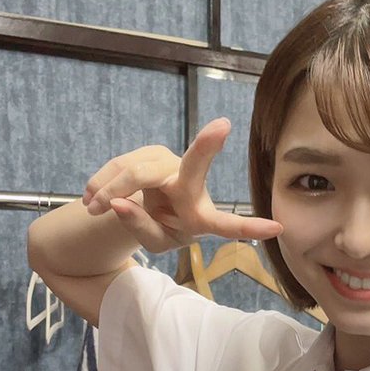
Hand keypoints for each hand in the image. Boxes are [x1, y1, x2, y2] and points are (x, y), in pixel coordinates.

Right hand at [82, 117, 281, 252]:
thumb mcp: (153, 243)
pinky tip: (92, 199)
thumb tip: (117, 203)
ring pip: (136, 171)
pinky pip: (119, 165)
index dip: (249, 227)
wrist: (147, 208)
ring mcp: (172, 165)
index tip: (277, 227)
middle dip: (206, 147)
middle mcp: (192, 185)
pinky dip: (100, 183)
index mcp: (201, 217)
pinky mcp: (151, 154)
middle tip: (222, 127)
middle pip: (192, 168)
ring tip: (92, 209)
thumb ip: (139, 227)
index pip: (226, 224)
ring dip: (109, 189)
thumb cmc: (162, 229)